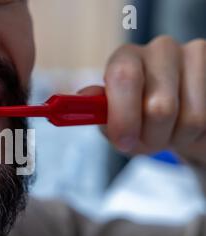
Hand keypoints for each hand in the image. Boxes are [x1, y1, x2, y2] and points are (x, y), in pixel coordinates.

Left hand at [79, 36, 205, 166]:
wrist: (175, 123)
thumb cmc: (138, 120)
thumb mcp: (112, 121)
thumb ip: (98, 112)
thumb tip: (84, 97)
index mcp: (126, 58)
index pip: (124, 76)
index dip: (123, 115)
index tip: (123, 141)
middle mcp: (160, 49)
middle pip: (159, 106)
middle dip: (151, 137)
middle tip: (146, 143)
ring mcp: (194, 56)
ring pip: (189, 118)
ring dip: (175, 139)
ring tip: (167, 133)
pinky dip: (194, 135)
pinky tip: (187, 126)